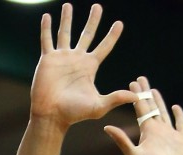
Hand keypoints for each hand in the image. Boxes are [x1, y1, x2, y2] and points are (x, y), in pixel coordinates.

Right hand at [31, 3, 134, 128]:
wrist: (51, 115)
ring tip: (68, 5)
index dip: (112, 36)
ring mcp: (61, 58)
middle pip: (87, 35)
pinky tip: (47, 16)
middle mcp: (76, 59)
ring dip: (67, 19)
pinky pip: (46, 40)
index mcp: (89, 67)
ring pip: (65, 33)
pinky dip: (46, 28)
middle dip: (93, 21)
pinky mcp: (48, 60)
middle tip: (98, 7)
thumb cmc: (74, 113)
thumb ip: (116, 98)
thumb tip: (136, 96)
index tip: (119, 23)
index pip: (104, 47)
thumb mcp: (98, 106)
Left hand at [104, 77, 182, 154]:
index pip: (141, 109)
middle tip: (140, 79)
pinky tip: (176, 107)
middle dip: (145, 93)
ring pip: (164, 113)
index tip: (132, 82)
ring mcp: (170, 136)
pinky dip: (179, 115)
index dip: (137, 96)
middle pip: (151, 107)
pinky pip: (181, 124)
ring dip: (159, 102)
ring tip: (154, 90)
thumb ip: (122, 140)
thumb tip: (106, 127)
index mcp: (147, 132)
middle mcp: (158, 132)